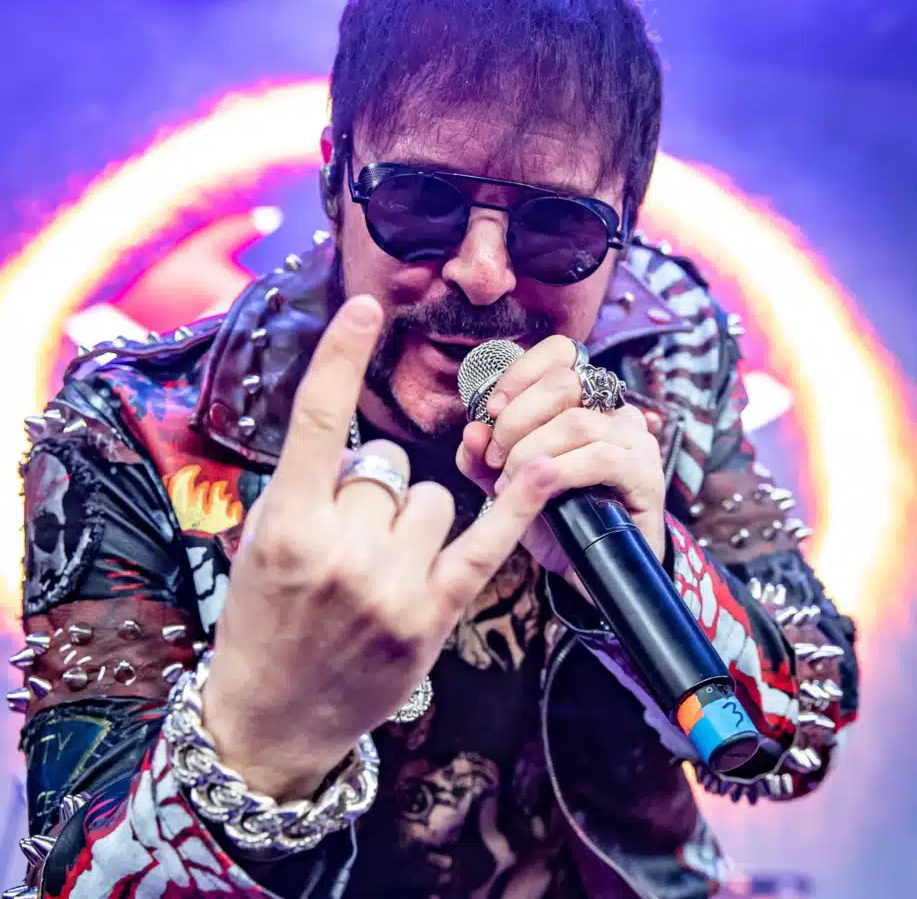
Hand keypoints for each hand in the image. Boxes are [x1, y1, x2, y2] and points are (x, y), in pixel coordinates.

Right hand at [202, 296, 558, 800]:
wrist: (272, 717)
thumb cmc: (261, 623)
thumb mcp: (260, 545)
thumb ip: (307, 489)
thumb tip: (364, 448)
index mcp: (285, 523)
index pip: (317, 421)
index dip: (341, 357)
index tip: (366, 307)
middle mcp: (340, 550)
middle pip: (386, 468)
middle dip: (371, 493)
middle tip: (347, 546)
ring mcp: (391, 584)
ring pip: (433, 499)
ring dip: (414, 521)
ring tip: (383, 569)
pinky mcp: (432, 614)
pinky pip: (485, 543)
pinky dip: (519, 504)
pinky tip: (548, 467)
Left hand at [456, 336, 666, 597]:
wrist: (591, 572)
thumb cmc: (553, 519)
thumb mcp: (505, 485)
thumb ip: (481, 458)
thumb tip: (471, 431)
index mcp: (584, 399)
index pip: (560, 353)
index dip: (519, 375)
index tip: (490, 412)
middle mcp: (615, 410)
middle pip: (564, 382)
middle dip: (516, 420)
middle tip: (495, 459)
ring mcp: (635, 440)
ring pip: (576, 422)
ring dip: (530, 452)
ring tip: (510, 484)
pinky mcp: (646, 473)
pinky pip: (600, 457)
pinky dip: (559, 472)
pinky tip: (539, 490)